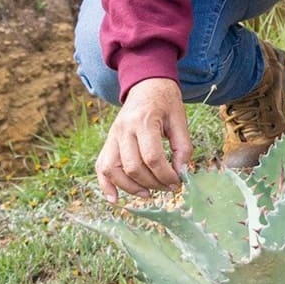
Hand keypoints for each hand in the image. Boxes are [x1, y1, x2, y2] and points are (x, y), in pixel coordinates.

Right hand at [95, 77, 192, 202]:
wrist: (147, 84)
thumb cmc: (166, 102)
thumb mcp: (180, 119)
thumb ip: (183, 147)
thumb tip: (181, 173)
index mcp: (144, 121)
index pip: (152, 157)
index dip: (166, 175)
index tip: (178, 183)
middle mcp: (124, 129)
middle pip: (133, 166)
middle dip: (153, 183)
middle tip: (168, 188)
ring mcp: (113, 136)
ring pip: (113, 169)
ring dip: (131, 188)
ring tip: (148, 194)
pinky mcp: (108, 141)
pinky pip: (101, 166)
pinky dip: (106, 185)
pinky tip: (115, 199)